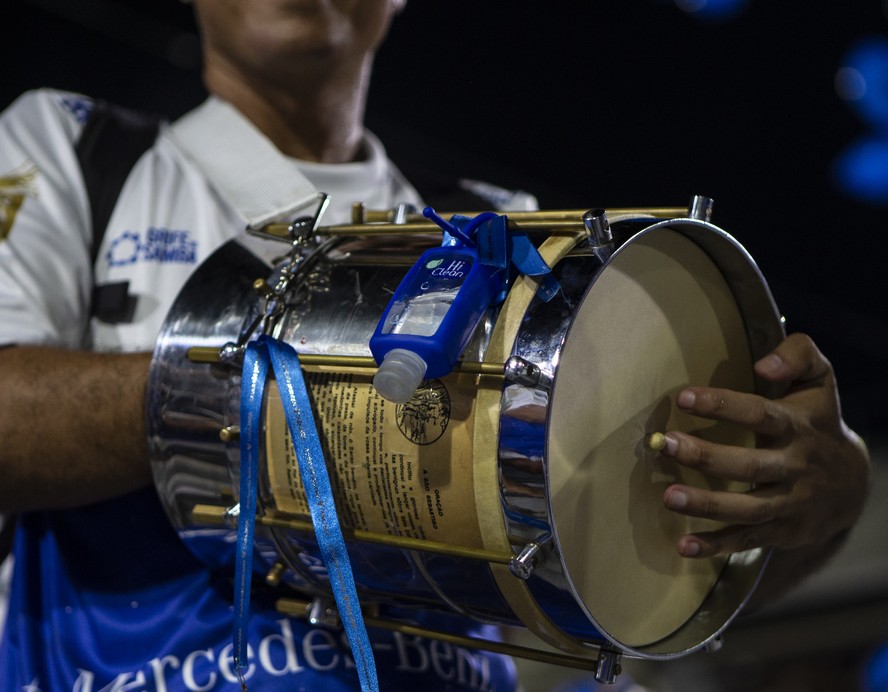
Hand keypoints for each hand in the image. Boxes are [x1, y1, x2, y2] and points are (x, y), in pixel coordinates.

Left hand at [659, 333, 869, 558]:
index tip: (683, 397)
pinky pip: (747, 541)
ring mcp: (790, 503)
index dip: (722, 404)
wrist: (853, 481)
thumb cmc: (817, 419)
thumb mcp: (818, 379)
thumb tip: (764, 364)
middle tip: (667, 445)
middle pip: (749, 465)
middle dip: (706, 456)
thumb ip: (797, 355)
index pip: (759, 413)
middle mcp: (795, 466)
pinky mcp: (782, 531)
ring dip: (706, 505)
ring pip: (747, 509)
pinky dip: (716, 546)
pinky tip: (684, 546)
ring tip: (668, 496)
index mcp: (797, 426)